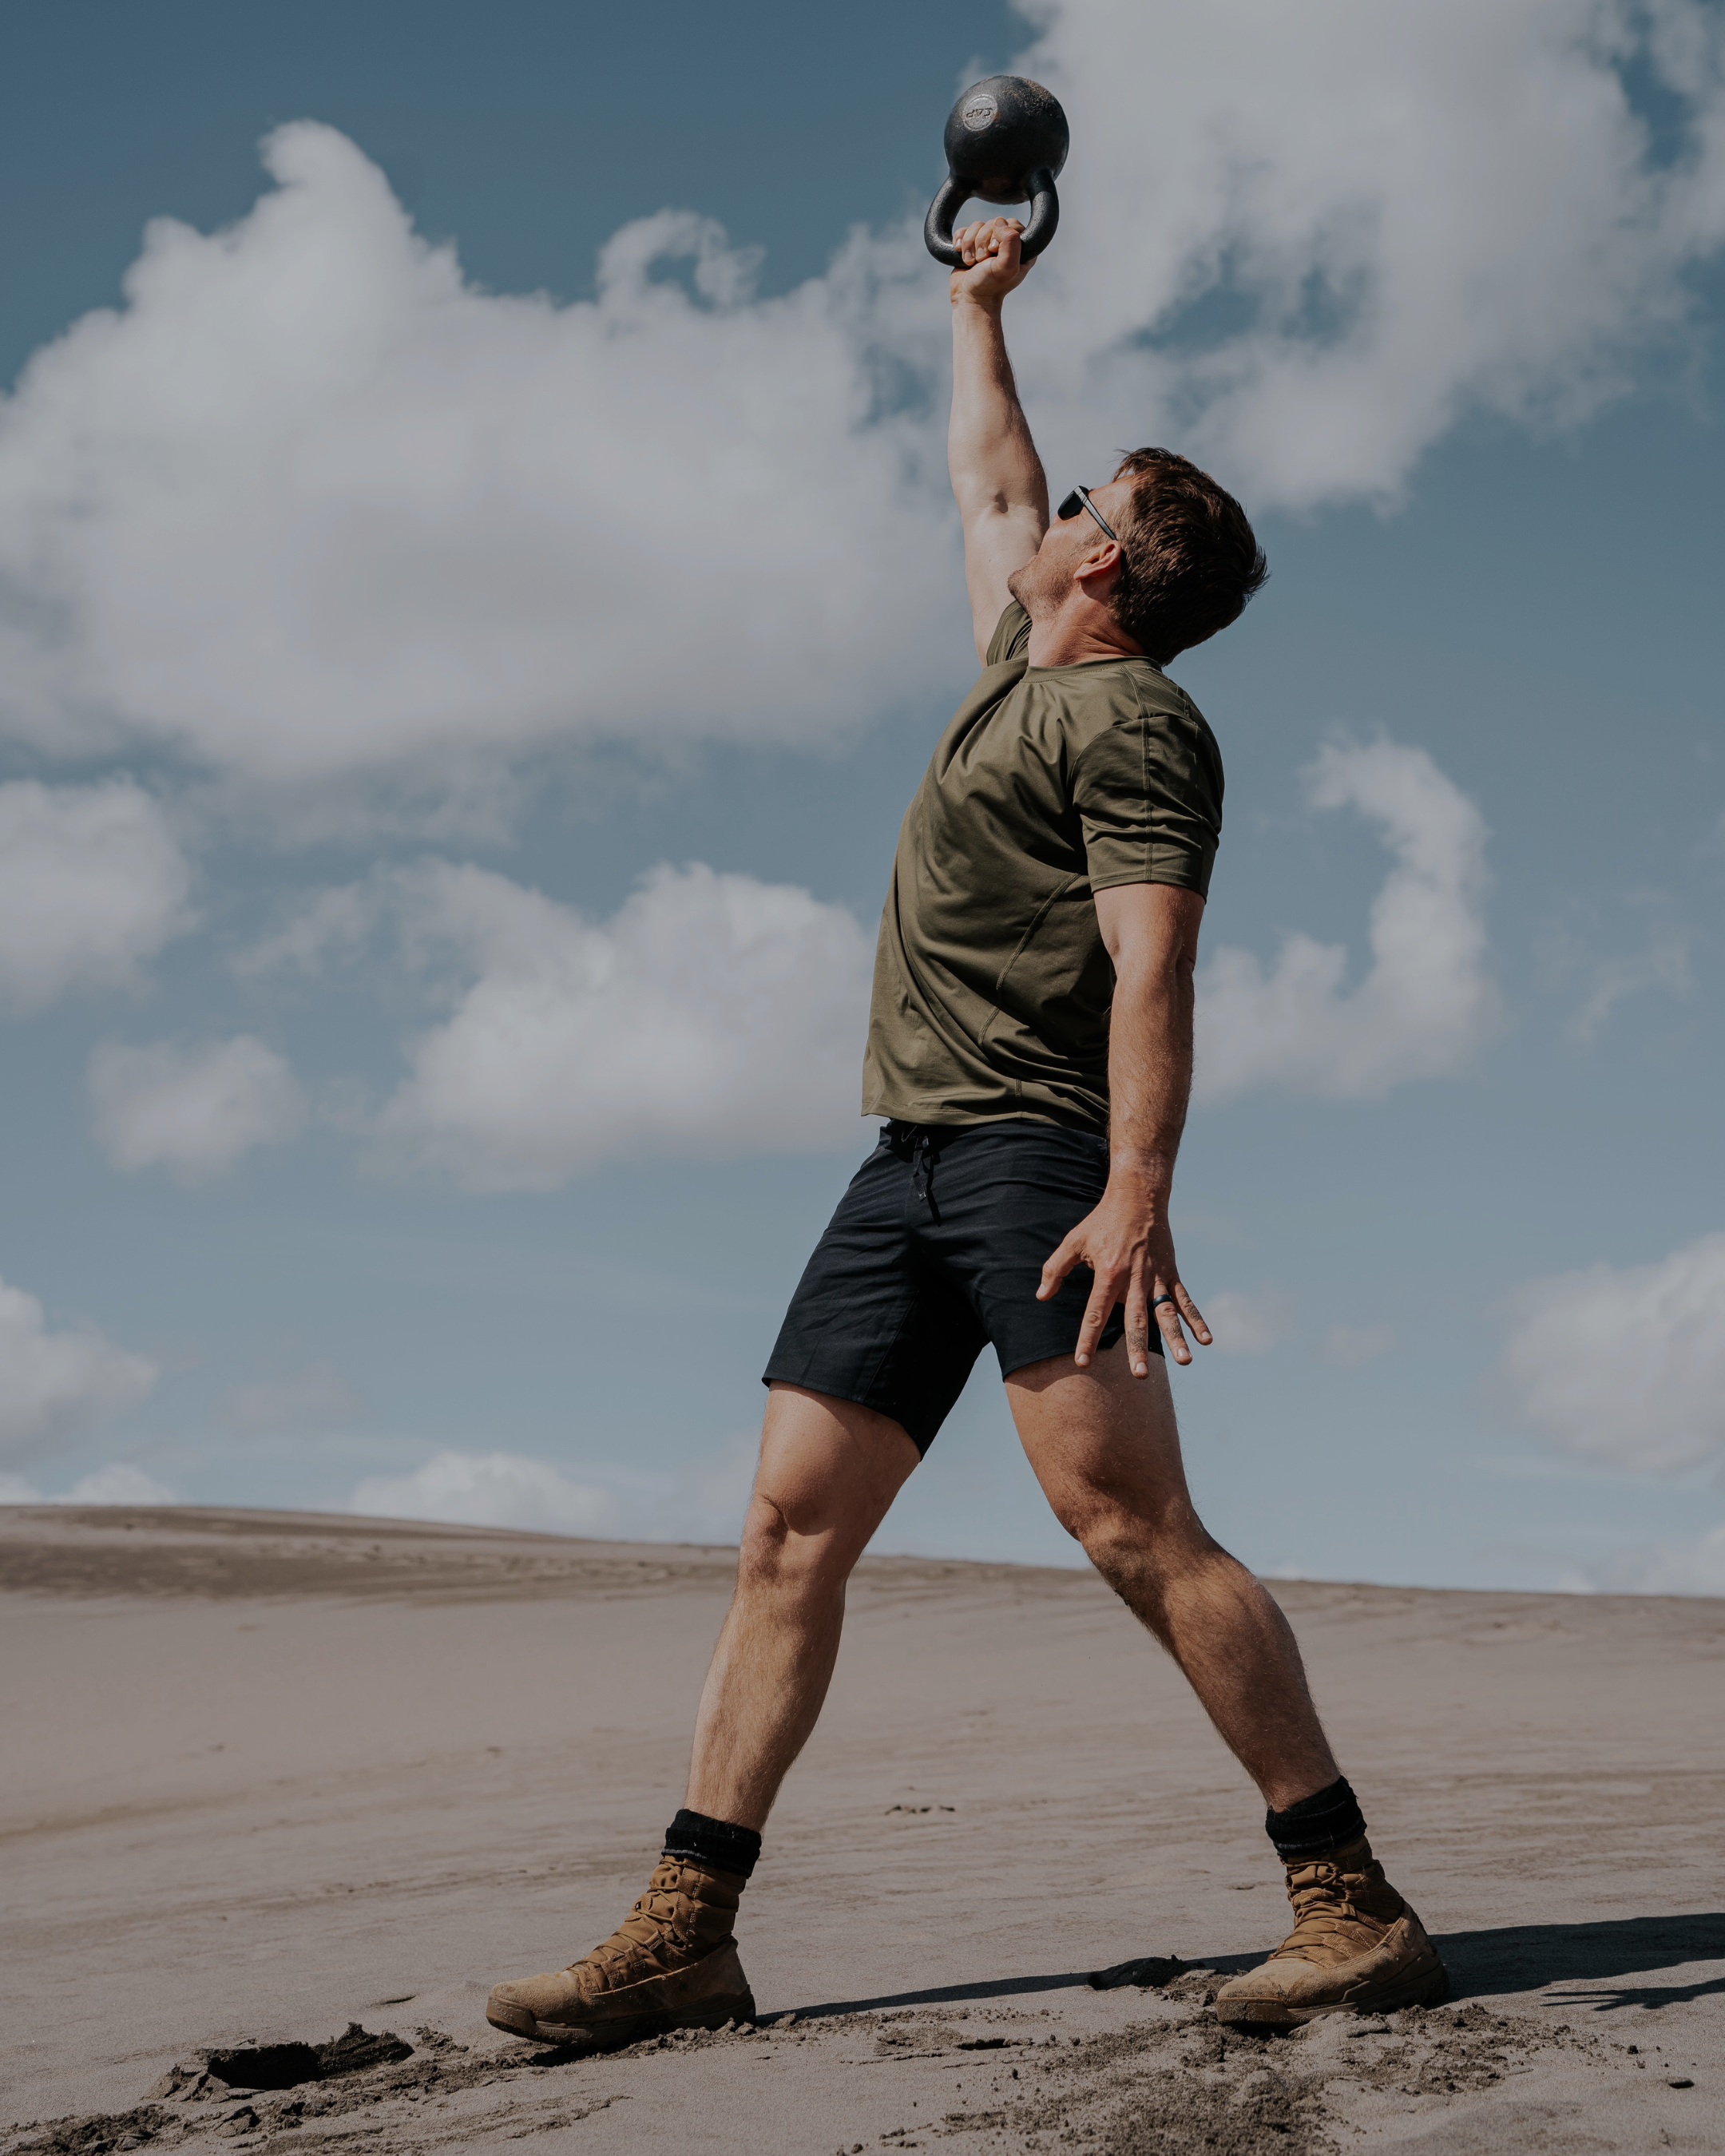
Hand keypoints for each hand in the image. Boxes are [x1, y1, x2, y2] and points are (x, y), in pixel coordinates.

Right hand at [949, 217, 1035, 307]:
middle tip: (982, 261)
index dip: (1001, 234)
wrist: (969, 299)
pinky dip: (960, 241)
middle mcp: (1006, 243)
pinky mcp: (971, 245)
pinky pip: (964, 230)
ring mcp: (987, 243)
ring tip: (971, 262)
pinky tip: (961, 255)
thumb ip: (1011, 241)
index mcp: (1022, 248)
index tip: (995, 252)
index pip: (1012, 224)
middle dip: (982, 241)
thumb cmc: (990, 286)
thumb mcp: (1007, 266)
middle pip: (993, 223)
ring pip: (977, 226)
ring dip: (970, 244)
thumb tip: (999, 222)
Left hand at [1036, 1175, 1212, 1373]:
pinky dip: (1196, 1320)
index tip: (1083, 1362)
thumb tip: (1041, 1296)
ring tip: (1184, 1361)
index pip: (1096, 1312)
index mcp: (1108, 1272)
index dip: (1088, 1338)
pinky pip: (1185, 1300)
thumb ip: (1055, 1269)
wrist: (1137, 1196)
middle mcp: (1135, 1278)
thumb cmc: (1101, 1221)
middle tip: (1139, 1375)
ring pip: (1166, 1313)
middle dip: (1137, 1348)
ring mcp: (1156, 1277)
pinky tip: (1205, 1341)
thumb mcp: (1073, 1241)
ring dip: (1175, 1337)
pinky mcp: (1171, 1273)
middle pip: (1136, 1319)